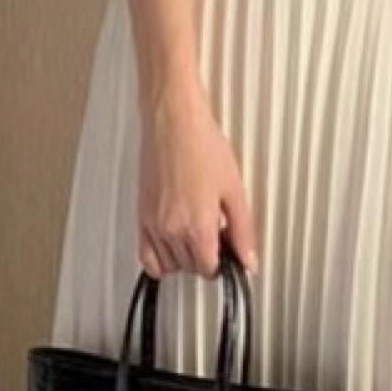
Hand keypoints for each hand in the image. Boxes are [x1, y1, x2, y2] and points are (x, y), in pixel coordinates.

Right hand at [137, 81, 259, 276]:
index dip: (223, 262)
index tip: (227, 251)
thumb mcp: (234, 190)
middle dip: (205, 257)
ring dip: (184, 258)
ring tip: (196, 235)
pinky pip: (146, 256)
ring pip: (169, 264)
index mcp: (198, 226)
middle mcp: (172, 230)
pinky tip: (173, 245)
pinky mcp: (141, 216)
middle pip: (190, 268)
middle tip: (215, 236)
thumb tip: (249, 259)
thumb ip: (243, 231)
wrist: (173, 122)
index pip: (209, 268)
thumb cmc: (201, 146)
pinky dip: (160, 259)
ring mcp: (153, 224)